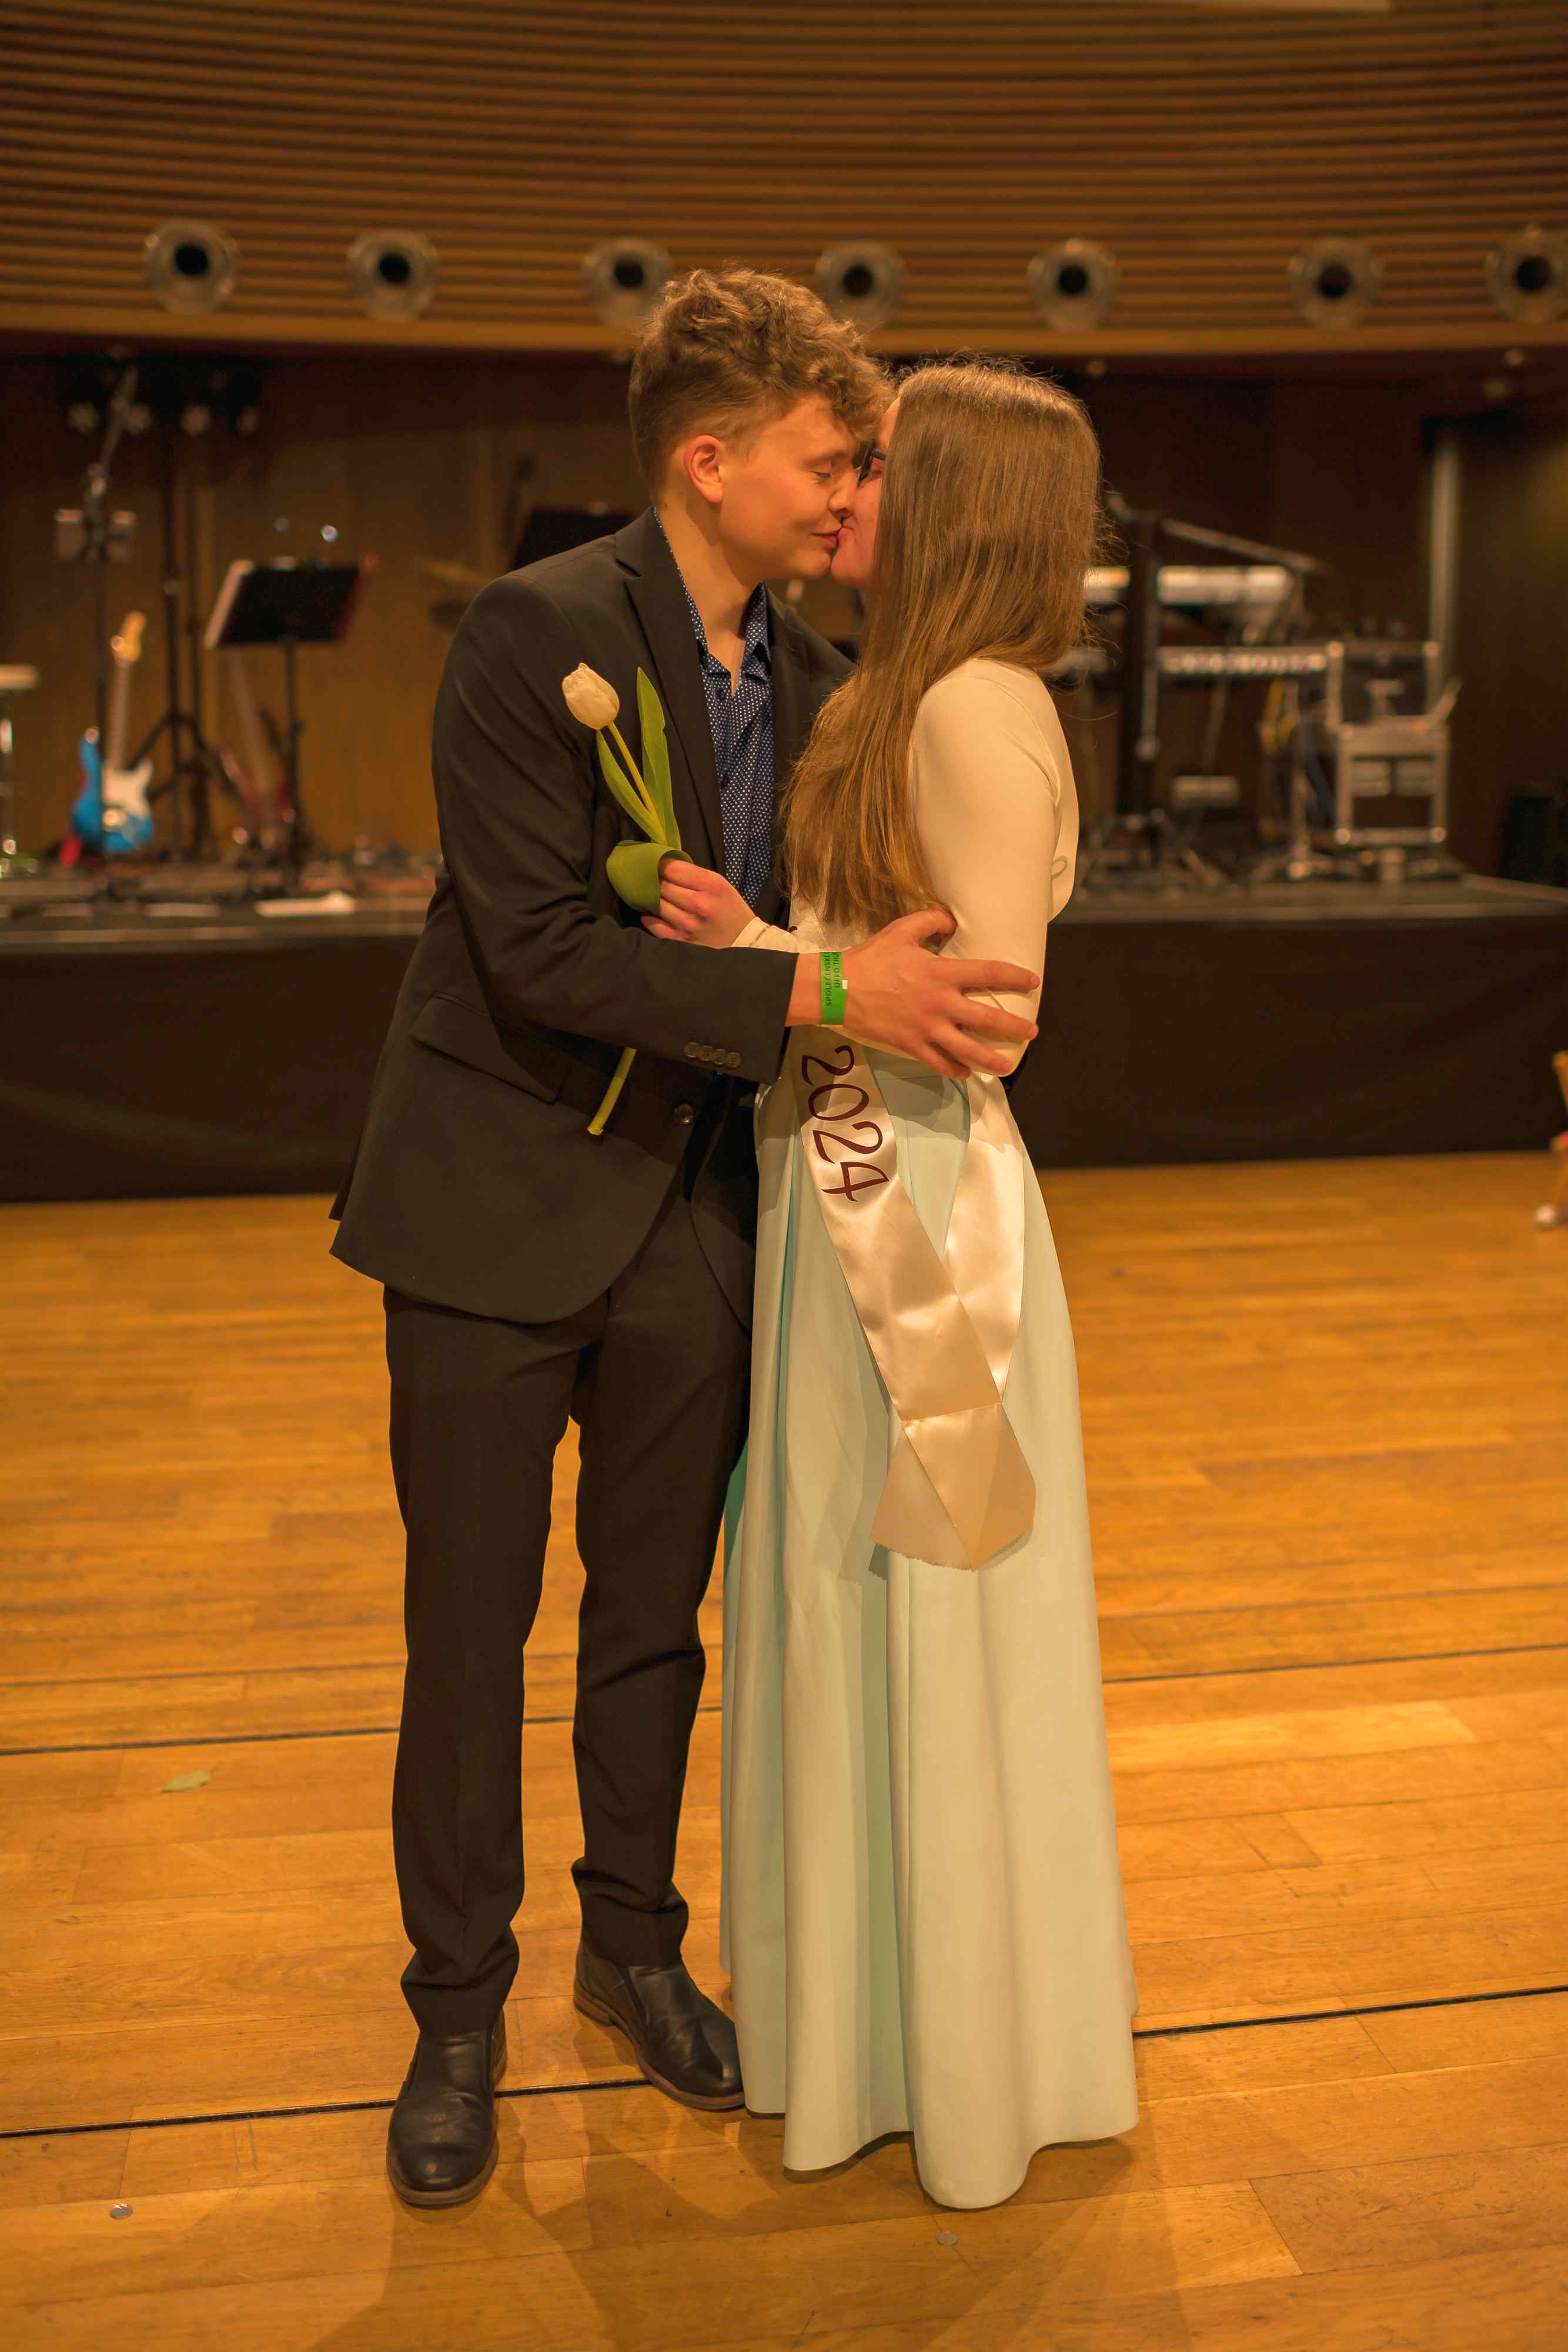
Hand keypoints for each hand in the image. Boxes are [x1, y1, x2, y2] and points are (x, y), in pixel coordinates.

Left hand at [641, 859, 750, 947]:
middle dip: (655, 880)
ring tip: (652, 894)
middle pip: (663, 886)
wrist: (740, 936)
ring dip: (651, 898)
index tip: (657, 865)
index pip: (673, 869)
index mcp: (710, 885)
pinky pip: (655, 926)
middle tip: (652, 879)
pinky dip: (649, 917)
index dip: (661, 865)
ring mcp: (689, 923)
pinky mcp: (682, 938)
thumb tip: (664, 865)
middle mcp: (699, 904)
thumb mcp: (719, 882)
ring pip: (657, 904)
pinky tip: (651, 912)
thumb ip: (693, 873)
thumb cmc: (728, 905)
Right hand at [787, 908, 1038, 1079]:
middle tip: (1031, 1032)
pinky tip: (965, 1071)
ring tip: (1006, 1066)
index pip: (989, 973)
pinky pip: (939, 1063)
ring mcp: (927, 1029)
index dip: (1015, 977)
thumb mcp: (901, 930)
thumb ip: (931, 921)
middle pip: (987, 1019)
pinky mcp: (912, 1045)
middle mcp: (941, 1004)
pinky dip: (955, 1069)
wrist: (840, 990)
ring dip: (991, 1059)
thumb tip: (952, 920)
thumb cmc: (872, 959)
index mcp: (942, 974)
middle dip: (1014, 1027)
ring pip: (967, 1049)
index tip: (1033, 981)